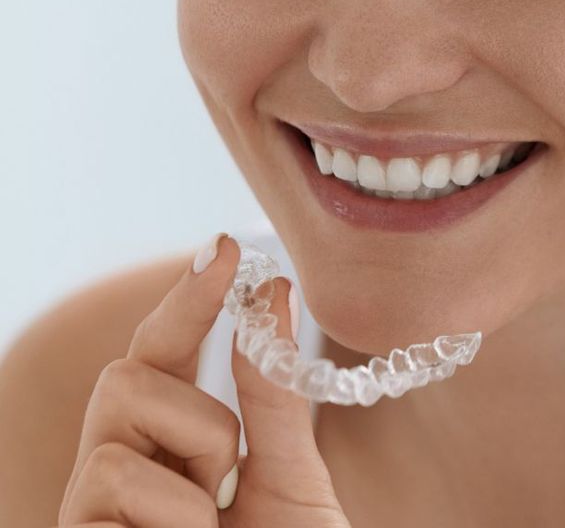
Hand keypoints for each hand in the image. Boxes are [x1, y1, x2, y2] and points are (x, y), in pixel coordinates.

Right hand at [58, 233, 352, 526]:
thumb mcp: (291, 473)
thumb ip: (273, 395)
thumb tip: (273, 289)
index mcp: (171, 448)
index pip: (166, 356)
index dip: (191, 299)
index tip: (227, 246)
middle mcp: (124, 471)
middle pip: (124, 371)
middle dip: (193, 401)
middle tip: (232, 468)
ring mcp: (93, 509)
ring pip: (121, 406)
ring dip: (197, 463)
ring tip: (214, 526)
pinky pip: (113, 477)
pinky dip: (179, 518)